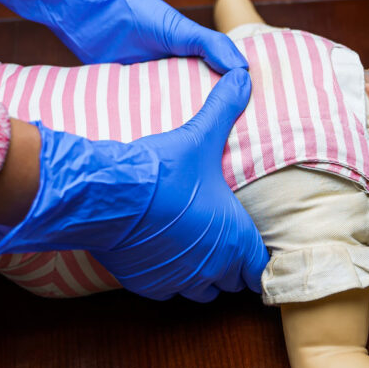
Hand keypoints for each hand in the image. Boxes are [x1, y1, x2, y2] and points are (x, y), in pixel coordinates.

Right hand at [0, 69, 268, 300]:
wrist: (108, 194)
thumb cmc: (163, 170)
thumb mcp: (200, 135)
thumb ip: (226, 106)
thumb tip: (244, 75)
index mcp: (234, 240)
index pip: (260, 269)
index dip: (257, 257)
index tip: (250, 243)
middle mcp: (211, 268)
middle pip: (232, 282)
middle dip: (230, 266)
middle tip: (222, 239)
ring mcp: (178, 280)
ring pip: (201, 291)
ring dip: (201, 274)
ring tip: (194, 247)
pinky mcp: (147, 285)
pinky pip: (167, 290)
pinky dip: (169, 276)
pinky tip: (163, 252)